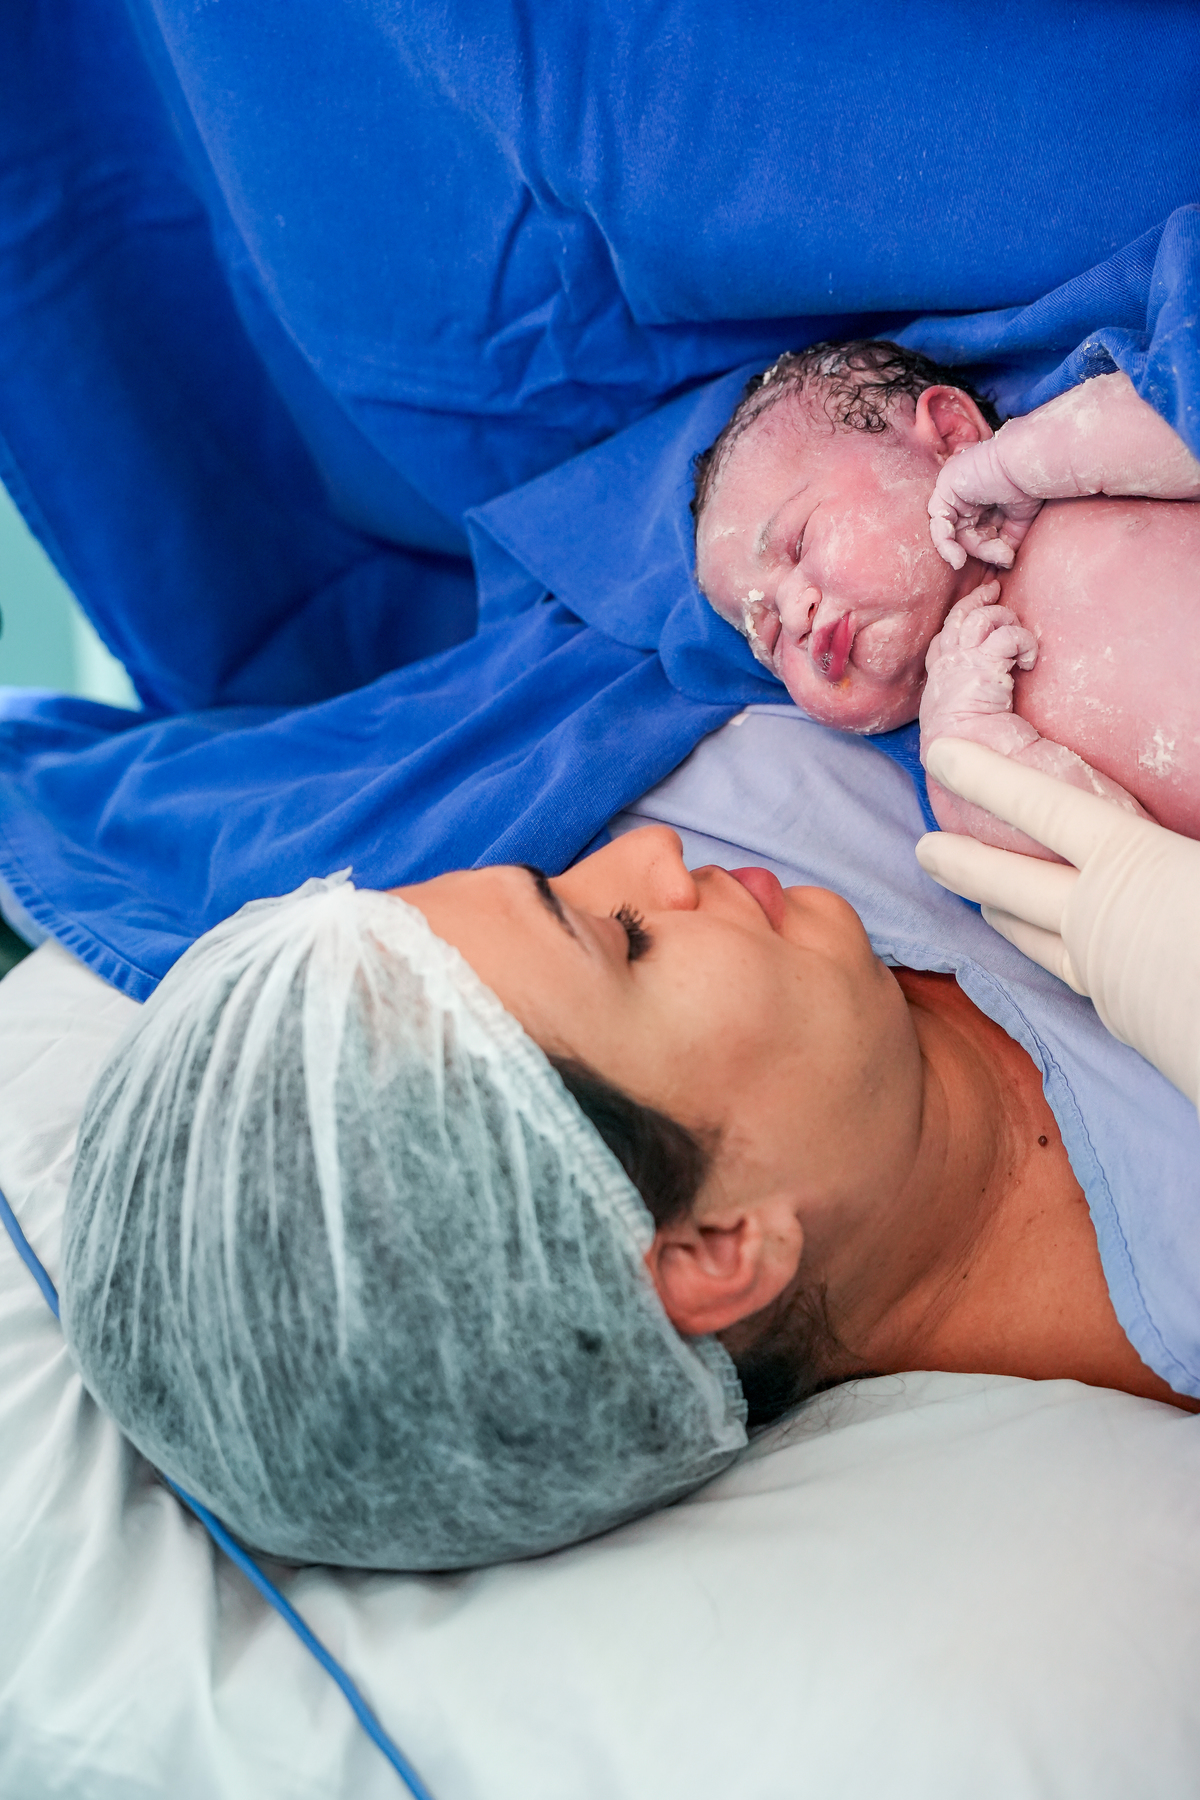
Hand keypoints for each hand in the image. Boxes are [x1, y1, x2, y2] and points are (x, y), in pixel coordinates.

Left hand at [915, 739, 1199, 1110]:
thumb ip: (1184, 826)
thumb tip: (1156, 831)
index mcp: (1129, 864)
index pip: (1042, 808)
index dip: (988, 777)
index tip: (940, 755)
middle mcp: (1097, 918)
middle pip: (1009, 881)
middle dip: (962, 860)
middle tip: (920, 850)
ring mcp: (1102, 972)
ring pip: (1032, 937)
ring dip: (998, 914)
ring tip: (975, 902)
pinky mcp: (1120, 1017)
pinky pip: (1069, 974)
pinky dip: (1048, 954)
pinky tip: (1059, 957)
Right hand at [920, 581, 1038, 749]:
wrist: (962, 752)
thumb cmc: (964, 745)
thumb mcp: (956, 717)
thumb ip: (965, 698)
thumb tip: (987, 691)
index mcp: (939, 680)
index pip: (943, 641)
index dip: (958, 619)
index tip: (974, 607)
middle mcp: (947, 666)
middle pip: (958, 619)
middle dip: (977, 599)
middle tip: (995, 588)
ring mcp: (962, 662)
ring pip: (981, 619)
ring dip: (1005, 619)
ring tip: (1019, 638)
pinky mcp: (984, 664)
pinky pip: (1007, 636)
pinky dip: (1024, 642)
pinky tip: (1029, 661)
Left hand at [928, 438, 1043, 570]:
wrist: (1029, 465)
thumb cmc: (1029, 486)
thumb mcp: (1019, 522)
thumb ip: (1006, 541)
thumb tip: (1004, 562)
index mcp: (980, 501)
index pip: (976, 532)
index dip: (989, 549)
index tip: (1006, 558)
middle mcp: (965, 495)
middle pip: (965, 534)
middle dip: (985, 549)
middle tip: (1005, 555)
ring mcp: (954, 490)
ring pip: (953, 532)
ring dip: (973, 548)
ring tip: (996, 554)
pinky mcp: (946, 487)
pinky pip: (938, 522)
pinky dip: (945, 544)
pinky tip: (958, 559)